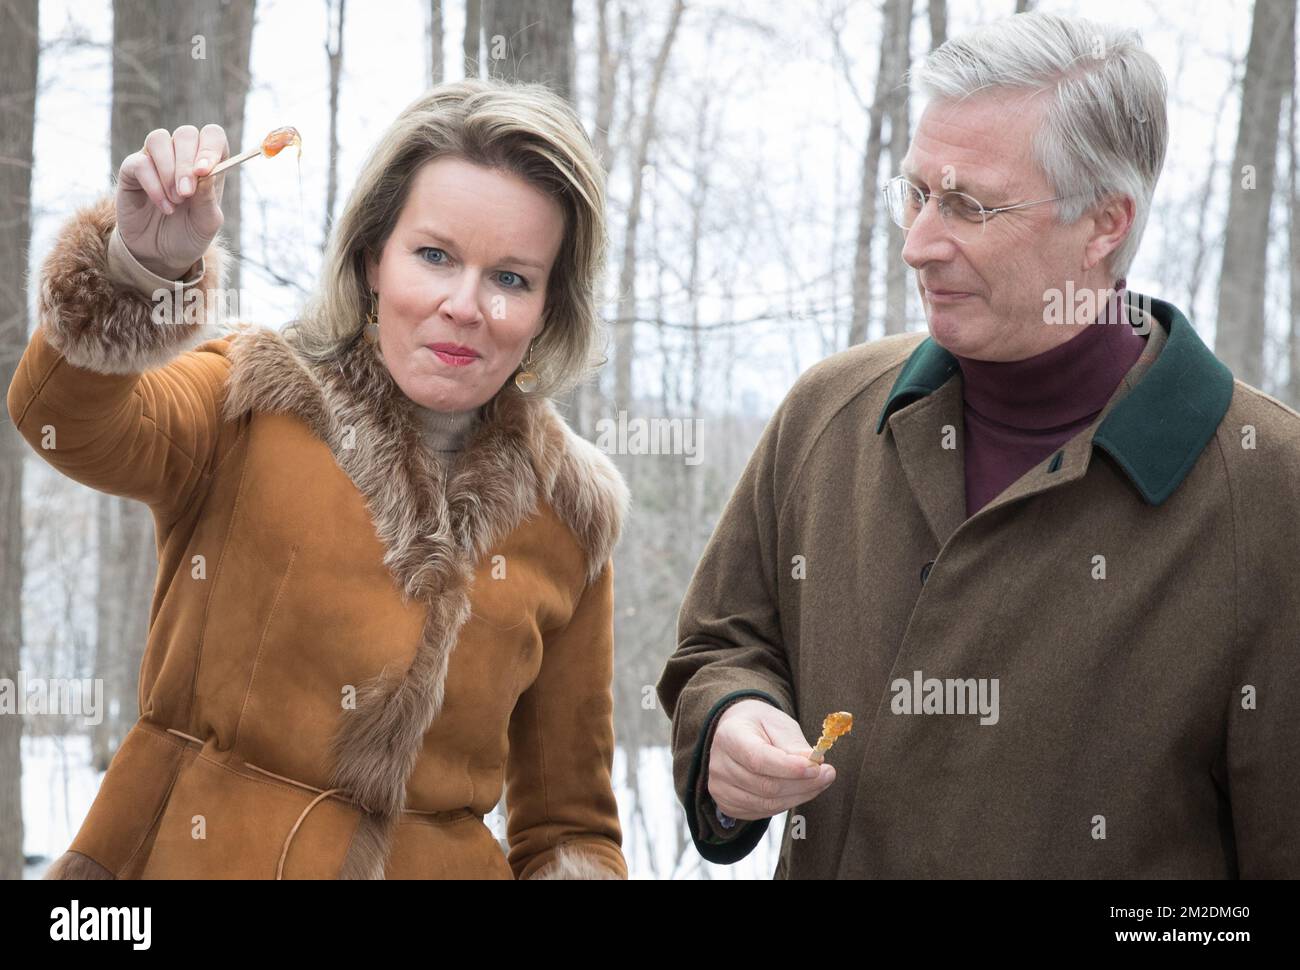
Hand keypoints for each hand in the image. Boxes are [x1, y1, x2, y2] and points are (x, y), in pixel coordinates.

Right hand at [115, 124, 228, 279]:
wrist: (160, 254)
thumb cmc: (189, 234)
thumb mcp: (206, 223)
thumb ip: (208, 199)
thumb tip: (205, 173)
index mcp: (206, 164)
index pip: (212, 135)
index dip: (210, 147)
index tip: (205, 171)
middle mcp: (181, 156)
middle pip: (185, 134)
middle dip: (186, 164)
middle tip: (186, 194)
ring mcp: (156, 160)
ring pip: (159, 139)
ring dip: (169, 171)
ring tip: (176, 201)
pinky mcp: (132, 170)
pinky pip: (139, 162)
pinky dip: (153, 185)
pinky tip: (164, 206)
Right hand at [707, 699, 835, 820]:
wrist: (738, 733)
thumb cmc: (761, 726)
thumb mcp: (779, 723)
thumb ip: (794, 745)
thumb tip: (814, 765)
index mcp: (729, 737)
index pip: (758, 759)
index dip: (789, 768)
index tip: (817, 767)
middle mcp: (718, 765)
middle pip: (765, 786)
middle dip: (802, 784)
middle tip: (828, 774)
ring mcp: (720, 788)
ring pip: (767, 803)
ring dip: (799, 795)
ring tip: (819, 781)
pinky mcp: (728, 805)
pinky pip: (763, 812)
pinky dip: (786, 803)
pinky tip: (799, 790)